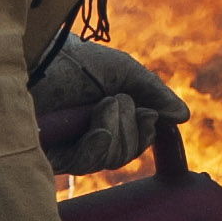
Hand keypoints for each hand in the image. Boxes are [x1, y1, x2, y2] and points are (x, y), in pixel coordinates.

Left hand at [31, 38, 187, 173]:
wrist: (39, 57)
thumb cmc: (74, 60)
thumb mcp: (123, 72)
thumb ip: (153, 92)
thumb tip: (182, 117)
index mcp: (107, 111)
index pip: (137, 138)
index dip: (148, 132)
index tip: (152, 115)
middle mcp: (89, 130)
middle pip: (128, 152)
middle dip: (132, 128)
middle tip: (117, 101)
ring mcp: (70, 144)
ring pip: (112, 159)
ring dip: (115, 129)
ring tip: (101, 104)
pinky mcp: (52, 155)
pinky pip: (88, 163)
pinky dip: (99, 143)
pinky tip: (94, 127)